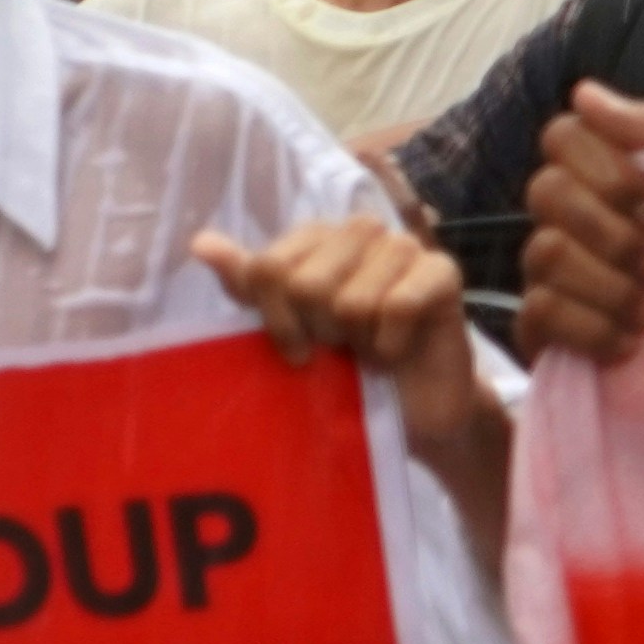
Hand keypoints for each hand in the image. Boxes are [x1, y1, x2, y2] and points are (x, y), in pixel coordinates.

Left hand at [199, 215, 493, 455]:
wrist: (412, 412)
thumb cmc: (349, 367)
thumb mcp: (290, 329)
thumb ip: (250, 284)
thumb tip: (201, 243)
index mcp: (316, 237)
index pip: (268, 267)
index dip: (276, 319)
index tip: (294, 349)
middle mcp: (359, 231)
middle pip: (305, 283)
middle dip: (319, 333)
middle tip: (340, 348)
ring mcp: (403, 247)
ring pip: (352, 300)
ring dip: (358, 343)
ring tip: (370, 349)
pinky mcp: (442, 271)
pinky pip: (398, 306)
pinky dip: (390, 345)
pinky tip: (397, 351)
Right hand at [518, 84, 643, 365]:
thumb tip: (585, 92)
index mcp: (600, 174)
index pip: (562, 135)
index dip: (610, 171)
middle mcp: (563, 217)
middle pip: (546, 191)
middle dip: (613, 232)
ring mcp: (545, 272)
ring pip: (544, 251)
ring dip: (611, 285)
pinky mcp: (540, 328)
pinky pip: (540, 309)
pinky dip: (594, 328)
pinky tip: (629, 342)